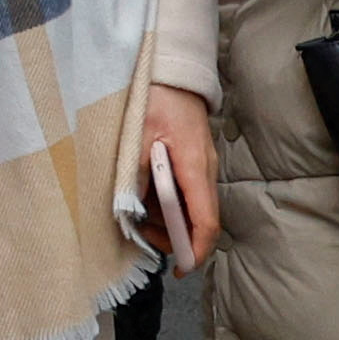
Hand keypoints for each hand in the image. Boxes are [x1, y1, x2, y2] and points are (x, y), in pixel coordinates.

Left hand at [139, 84, 218, 267]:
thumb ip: (136, 174)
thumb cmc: (155, 98)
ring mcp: (202, 165)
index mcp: (195, 167)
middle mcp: (205, 171)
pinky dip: (167, 200)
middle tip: (141, 235)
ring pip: (191, 206)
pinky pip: (185, 190)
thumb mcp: (138, 137)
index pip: (206, 221)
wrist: (171, 70)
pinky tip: (144, 193)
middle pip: (199, 219)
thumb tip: (132, 210)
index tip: (180, 269)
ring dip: (167, 217)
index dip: (195, 250)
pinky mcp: (194, 159)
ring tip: (137, 214)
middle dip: (173, 235)